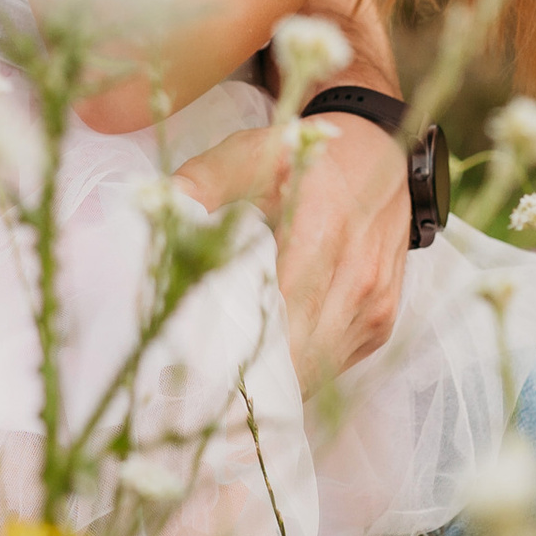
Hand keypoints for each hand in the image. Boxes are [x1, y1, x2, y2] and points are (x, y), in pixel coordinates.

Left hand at [175, 110, 409, 388]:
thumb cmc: (300, 159)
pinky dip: (301, 365)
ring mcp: (373, 303)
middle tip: (200, 381)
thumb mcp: (246, 154)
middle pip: (295, 355)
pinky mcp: (381, 321)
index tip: (192, 361)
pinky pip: (334, 362)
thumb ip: (199, 185)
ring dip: (275, 375)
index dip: (234, 346)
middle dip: (248, 374)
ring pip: (315, 369)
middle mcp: (356, 275)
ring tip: (231, 373)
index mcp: (321, 231)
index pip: (275, 314)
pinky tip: (272, 350)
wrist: (375, 154)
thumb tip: (155, 212)